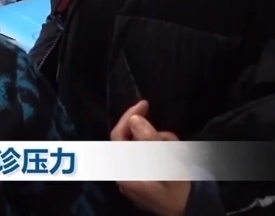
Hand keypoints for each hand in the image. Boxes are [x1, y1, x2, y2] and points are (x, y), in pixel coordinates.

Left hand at [112, 101, 188, 215]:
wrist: (191, 215)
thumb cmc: (180, 194)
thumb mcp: (169, 165)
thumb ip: (150, 142)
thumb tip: (135, 119)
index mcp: (124, 171)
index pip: (118, 136)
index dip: (130, 117)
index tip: (145, 104)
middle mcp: (122, 174)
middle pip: (133, 142)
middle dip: (155, 138)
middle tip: (173, 144)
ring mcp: (131, 179)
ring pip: (144, 149)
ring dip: (162, 147)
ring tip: (179, 157)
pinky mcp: (141, 182)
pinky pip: (149, 160)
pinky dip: (163, 156)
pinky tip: (177, 161)